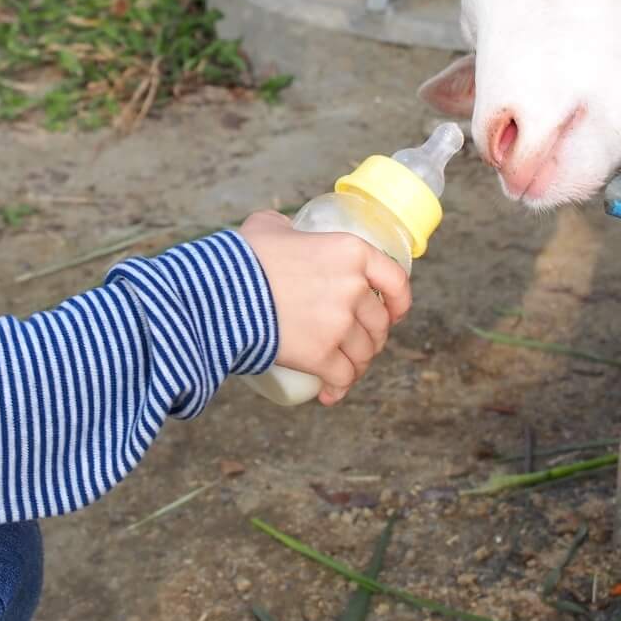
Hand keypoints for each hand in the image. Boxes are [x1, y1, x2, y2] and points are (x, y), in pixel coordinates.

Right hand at [238, 212, 412, 404]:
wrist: (221, 292)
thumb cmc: (243, 257)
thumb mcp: (269, 227)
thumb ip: (287, 227)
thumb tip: (288, 232)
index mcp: (351, 252)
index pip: (396, 280)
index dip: (400, 302)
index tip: (394, 313)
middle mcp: (354, 289)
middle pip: (378, 323)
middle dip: (372, 338)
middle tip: (355, 344)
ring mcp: (339, 324)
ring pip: (363, 354)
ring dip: (357, 365)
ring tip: (342, 369)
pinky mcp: (321, 355)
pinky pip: (342, 377)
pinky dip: (339, 388)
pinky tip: (330, 394)